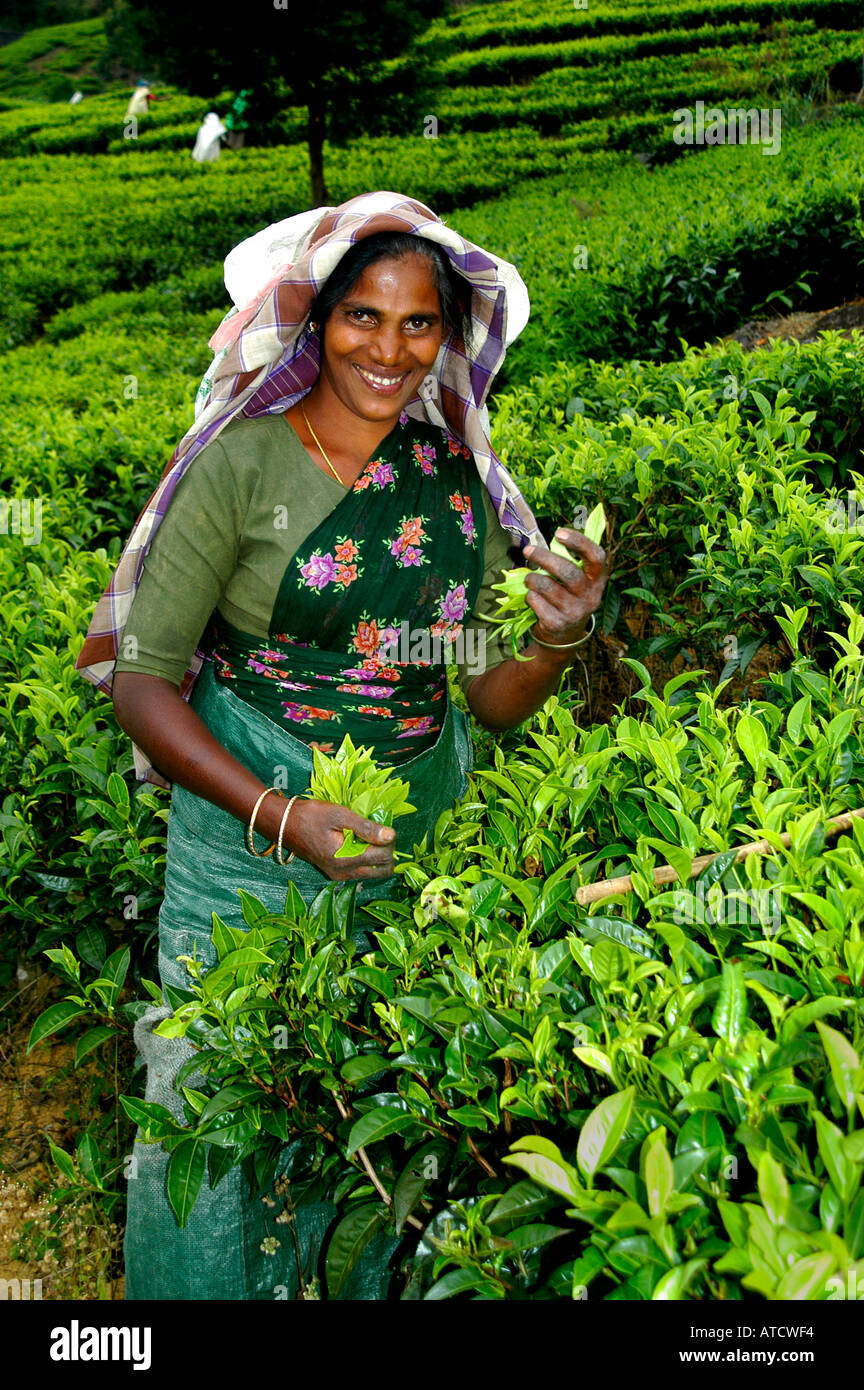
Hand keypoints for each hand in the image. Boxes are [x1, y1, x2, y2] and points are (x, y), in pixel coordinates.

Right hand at [283, 797, 396, 881]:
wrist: (284, 825)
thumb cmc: (311, 816)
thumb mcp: (339, 815)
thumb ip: (366, 827)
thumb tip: (391, 835)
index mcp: (345, 859)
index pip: (384, 857)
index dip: (390, 840)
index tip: (383, 825)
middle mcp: (344, 874)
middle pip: (383, 870)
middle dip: (387, 851)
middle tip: (378, 832)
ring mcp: (340, 876)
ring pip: (373, 872)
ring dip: (378, 856)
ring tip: (367, 835)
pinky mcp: (336, 874)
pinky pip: (361, 871)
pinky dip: (366, 859)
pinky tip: (357, 842)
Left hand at [522, 529, 606, 645]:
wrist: (565, 637)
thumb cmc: (568, 598)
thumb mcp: (577, 582)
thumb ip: (569, 563)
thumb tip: (541, 543)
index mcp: (597, 580)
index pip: (596, 557)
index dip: (579, 542)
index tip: (558, 533)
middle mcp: (590, 596)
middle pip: (567, 572)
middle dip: (543, 557)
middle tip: (527, 550)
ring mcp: (575, 612)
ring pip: (547, 586)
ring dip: (533, 579)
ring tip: (529, 579)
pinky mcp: (558, 624)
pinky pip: (536, 602)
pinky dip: (530, 596)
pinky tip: (533, 598)